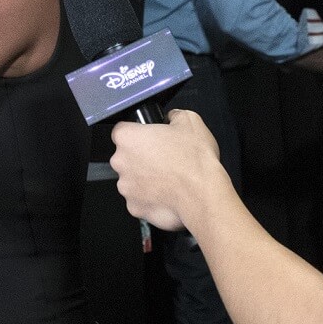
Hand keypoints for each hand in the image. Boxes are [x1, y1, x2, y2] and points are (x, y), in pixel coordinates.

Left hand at [110, 109, 223, 231]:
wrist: (202, 195)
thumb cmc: (194, 159)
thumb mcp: (190, 121)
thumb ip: (174, 115)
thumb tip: (172, 117)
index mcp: (127, 137)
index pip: (123, 130)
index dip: (139, 133)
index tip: (151, 139)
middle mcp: (120, 162)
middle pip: (126, 157)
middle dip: (141, 158)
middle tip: (164, 159)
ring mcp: (125, 187)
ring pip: (132, 180)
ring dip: (145, 179)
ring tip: (169, 179)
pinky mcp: (134, 208)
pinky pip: (139, 200)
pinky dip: (150, 199)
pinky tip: (167, 194)